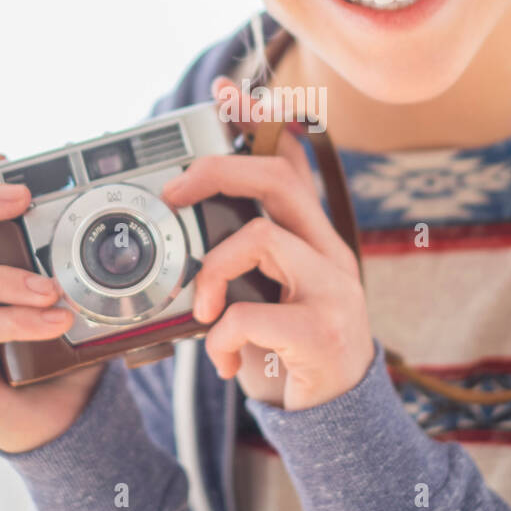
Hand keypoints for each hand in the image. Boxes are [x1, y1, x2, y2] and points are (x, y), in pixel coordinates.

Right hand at [0, 148, 108, 452]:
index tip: (1, 160)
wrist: (59, 420)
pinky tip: (54, 322)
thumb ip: (64, 250)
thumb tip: (102, 205)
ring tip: (53, 289)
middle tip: (23, 199)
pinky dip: (16, 320)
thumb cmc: (55, 348)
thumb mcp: (61, 287)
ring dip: (6, 276)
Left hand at [160, 81, 374, 410]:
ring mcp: (334, 289)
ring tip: (205, 308)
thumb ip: (250, 253)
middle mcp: (330, 252)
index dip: (258, 122)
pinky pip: (253, 314)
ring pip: (262, 238)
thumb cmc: (291, 349)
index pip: (290, 162)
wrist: (336, 418)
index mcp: (313, 238)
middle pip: (276, 181)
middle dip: (216, 173)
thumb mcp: (271, 291)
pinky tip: (222, 358)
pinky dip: (221, 337)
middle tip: (174, 197)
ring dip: (214, 270)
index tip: (227, 91)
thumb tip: (199, 210)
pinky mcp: (324, 331)